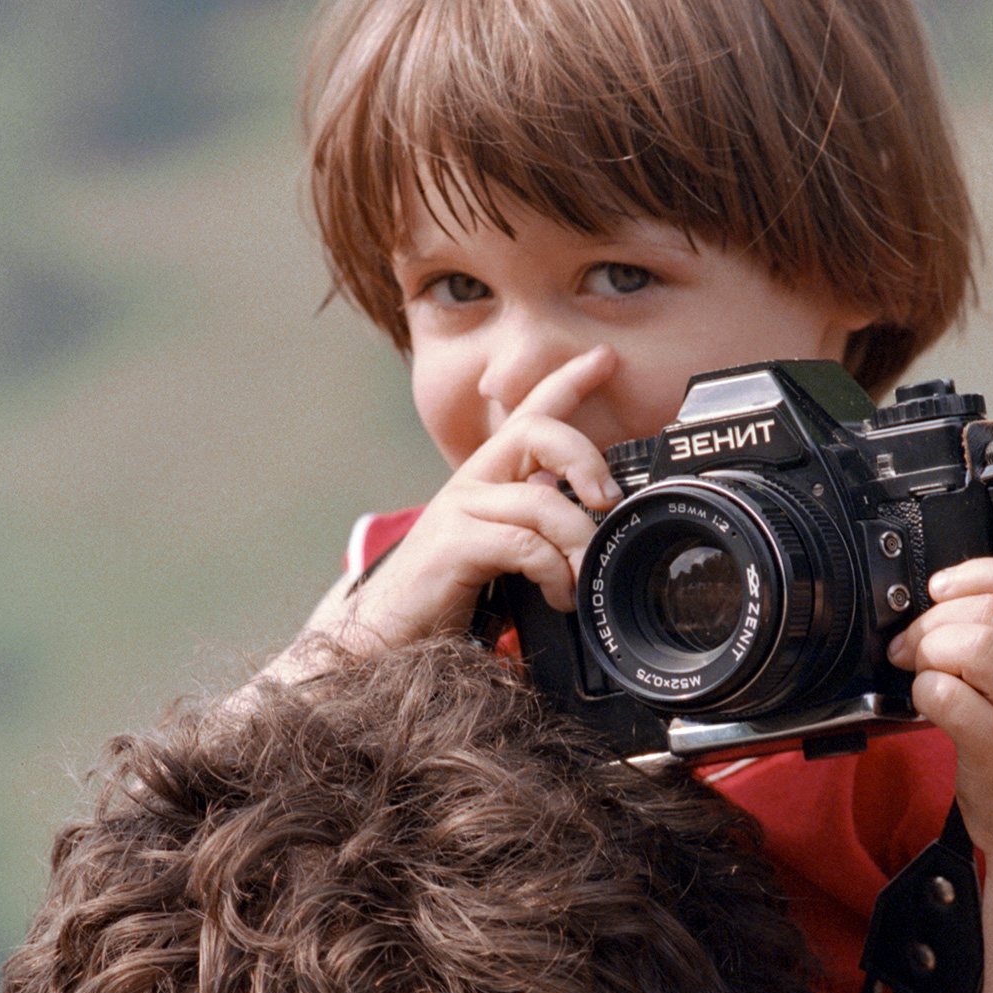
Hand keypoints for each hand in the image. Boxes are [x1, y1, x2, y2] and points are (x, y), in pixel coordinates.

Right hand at [305, 347, 624, 655]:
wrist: (386, 635)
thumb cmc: (445, 598)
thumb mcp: (499, 555)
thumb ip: (535, 533)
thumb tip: (591, 535)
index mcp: (486, 478)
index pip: (529, 412)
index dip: (568, 380)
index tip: (605, 358)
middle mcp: (471, 482)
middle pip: (537, 432)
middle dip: (585, 458)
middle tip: (607, 499)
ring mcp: (459, 509)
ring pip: (542, 501)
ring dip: (577, 544)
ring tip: (580, 579)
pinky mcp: (453, 543)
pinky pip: (525, 544)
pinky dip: (554, 573)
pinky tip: (558, 595)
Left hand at [885, 558, 992, 860]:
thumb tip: (949, 596)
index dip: (979, 573)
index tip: (941, 586)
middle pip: (992, 611)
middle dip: (937, 618)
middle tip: (914, 642)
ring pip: (969, 645)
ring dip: (928, 650)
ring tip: (922, 670)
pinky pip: (944, 693)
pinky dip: (922, 689)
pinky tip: (927, 703)